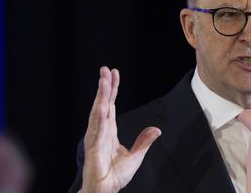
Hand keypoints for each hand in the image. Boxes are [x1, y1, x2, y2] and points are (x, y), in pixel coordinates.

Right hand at [81, 67, 161, 192]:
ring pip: (98, 112)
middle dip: (104, 86)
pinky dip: (99, 117)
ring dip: (100, 96)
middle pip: (102, 104)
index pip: (110, 105)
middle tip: (105, 69)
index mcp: (109, 130)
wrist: (106, 190)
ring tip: (103, 81)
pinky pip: (97, 130)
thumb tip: (157, 130)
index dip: (112, 89)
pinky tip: (102, 106)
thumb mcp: (136, 156)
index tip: (114, 73)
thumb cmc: (115, 175)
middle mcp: (100, 130)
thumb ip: (144, 142)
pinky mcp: (93, 148)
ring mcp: (95, 138)